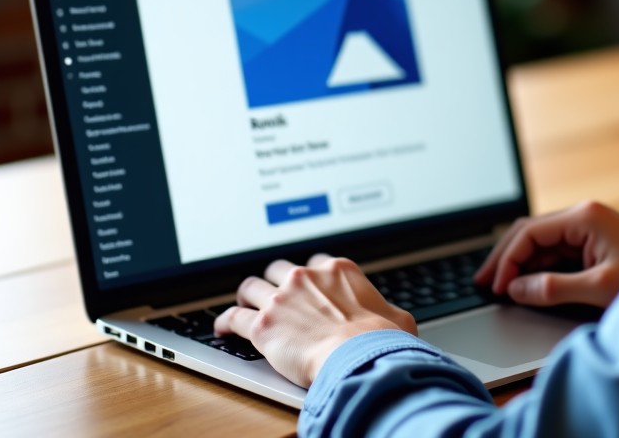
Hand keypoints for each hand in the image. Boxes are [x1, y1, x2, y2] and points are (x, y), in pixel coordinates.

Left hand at [214, 254, 416, 388]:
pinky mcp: (263, 325)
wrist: (358, 357)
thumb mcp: (396, 317)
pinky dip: (225, 322)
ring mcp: (282, 298)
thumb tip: (394, 319)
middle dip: (274, 280)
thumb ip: (387, 311)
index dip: (308, 275)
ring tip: (242, 305)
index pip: (315, 261)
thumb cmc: (380, 340)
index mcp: (338, 270)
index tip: (305, 286)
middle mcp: (307, 277)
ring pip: (252, 287)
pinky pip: (233, 317)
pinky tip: (223, 328)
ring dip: (247, 296)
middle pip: (279, 268)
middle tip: (271, 294)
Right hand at [474, 201, 618, 309]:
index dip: (509, 260)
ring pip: (540, 242)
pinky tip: (523, 284)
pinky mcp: (592, 243)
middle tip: (482, 283)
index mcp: (584, 216)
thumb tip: (516, 289)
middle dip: (505, 257)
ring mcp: (587, 228)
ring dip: (518, 263)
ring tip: (497, 285)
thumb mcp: (600, 289)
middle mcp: (583, 216)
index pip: (531, 232)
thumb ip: (555, 288)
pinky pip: (555, 252)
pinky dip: (536, 267)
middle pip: (530, 232)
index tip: (497, 288)